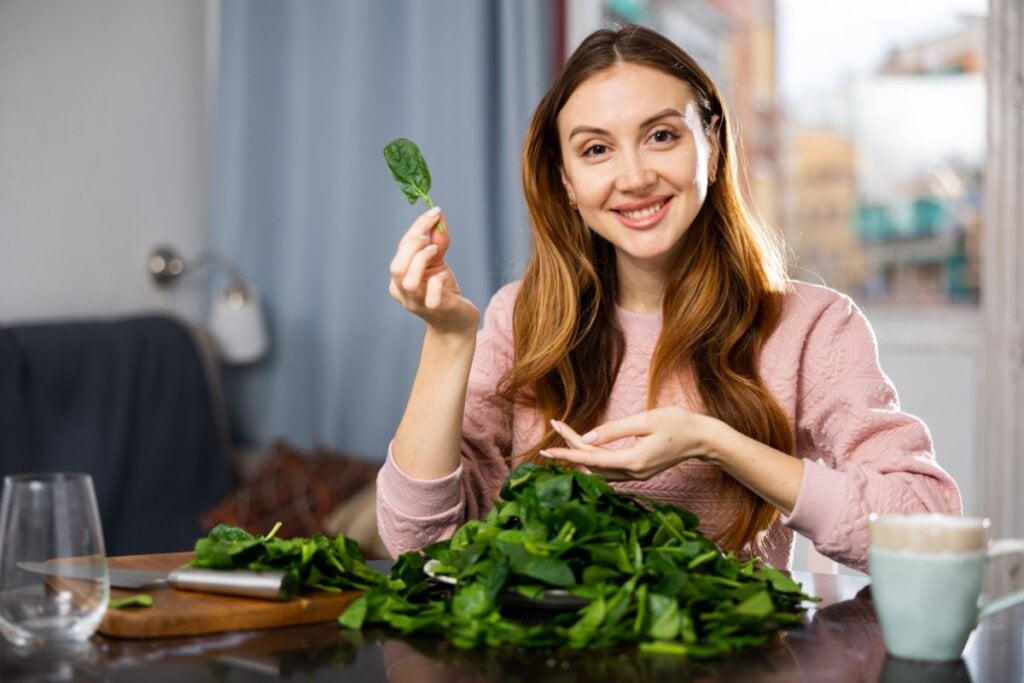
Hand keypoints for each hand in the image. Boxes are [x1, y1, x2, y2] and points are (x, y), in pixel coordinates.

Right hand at [388, 207, 478, 333]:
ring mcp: (418, 303)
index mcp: (399, 278)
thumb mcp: (439, 262)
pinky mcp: (436, 310)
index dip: (417, 227)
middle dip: (413, 246)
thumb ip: (437, 241)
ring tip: (435, 252)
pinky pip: (431, 296)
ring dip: (421, 260)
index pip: (401, 249)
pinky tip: (445, 276)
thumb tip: (439, 216)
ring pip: (408, 281)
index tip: (435, 211)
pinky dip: (437, 281)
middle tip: (429, 237)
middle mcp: (403, 292)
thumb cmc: (444, 291)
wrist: (457, 323)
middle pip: (397, 266)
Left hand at [543, 407, 718, 480]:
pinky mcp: (639, 470)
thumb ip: (614, 430)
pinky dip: (593, 460)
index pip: (592, 459)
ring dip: (580, 454)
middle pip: (592, 463)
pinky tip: (584, 449)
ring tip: (563, 434)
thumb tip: (586, 439)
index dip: (568, 453)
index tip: (548, 448)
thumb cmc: (678, 423)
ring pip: (599, 468)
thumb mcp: (645, 420)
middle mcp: (632, 472)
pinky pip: (609, 469)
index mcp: (633, 460)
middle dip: (571, 446)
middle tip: (555, 425)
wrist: (703, 438)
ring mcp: (636, 474)